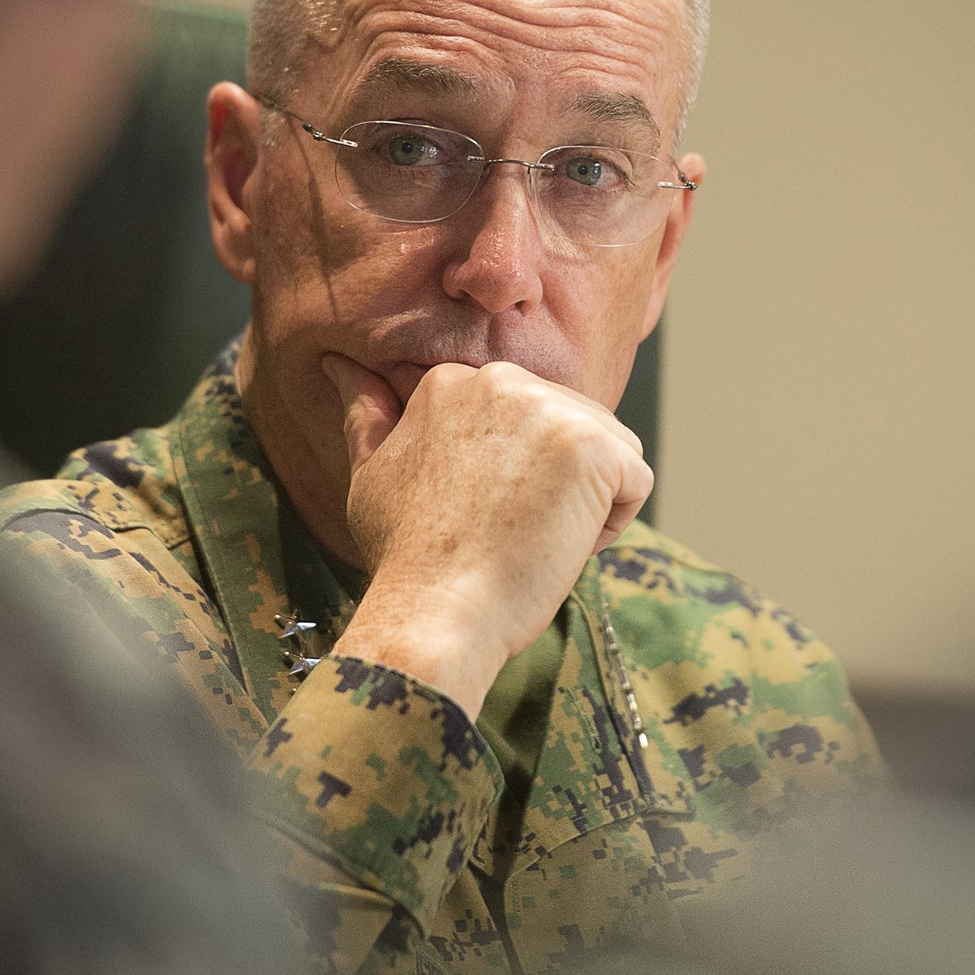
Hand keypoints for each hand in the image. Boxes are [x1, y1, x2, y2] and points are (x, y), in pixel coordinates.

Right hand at [320, 353, 652, 718]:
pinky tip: (558, 544)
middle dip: (554, 487)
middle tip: (504, 533)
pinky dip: (610, 526)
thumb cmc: (405, 557)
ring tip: (530, 538)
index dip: (512, 481)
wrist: (435, 609)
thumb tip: (339, 365)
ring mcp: (551, 409)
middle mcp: (502, 380)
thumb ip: (367, 415)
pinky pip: (635, 481)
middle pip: (571, 430)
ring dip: (584, 504)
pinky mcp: (594, 446)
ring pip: (608, 453)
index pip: (526, 422)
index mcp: (453, 381)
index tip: (478, 517)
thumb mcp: (371, 475)